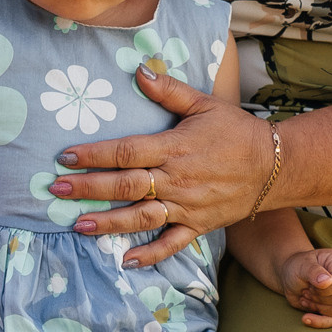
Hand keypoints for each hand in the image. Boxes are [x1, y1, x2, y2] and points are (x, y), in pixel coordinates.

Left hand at [50, 68, 274, 268]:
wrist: (276, 166)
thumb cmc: (236, 131)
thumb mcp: (204, 103)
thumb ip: (168, 89)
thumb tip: (137, 70)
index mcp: (174, 148)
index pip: (126, 152)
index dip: (94, 155)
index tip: (66, 157)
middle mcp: (177, 179)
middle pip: (126, 185)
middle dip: (89, 188)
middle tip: (56, 191)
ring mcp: (188, 205)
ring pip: (142, 217)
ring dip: (109, 223)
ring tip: (78, 226)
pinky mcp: (199, 225)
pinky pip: (172, 243)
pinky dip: (150, 254)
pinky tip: (125, 261)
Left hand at [279, 247, 331, 327]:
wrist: (293, 277)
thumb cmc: (298, 267)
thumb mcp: (301, 265)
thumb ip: (313, 271)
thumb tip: (327, 282)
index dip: (324, 288)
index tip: (309, 285)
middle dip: (319, 298)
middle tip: (306, 291)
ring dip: (318, 308)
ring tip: (305, 298)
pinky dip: (320, 322)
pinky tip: (306, 319)